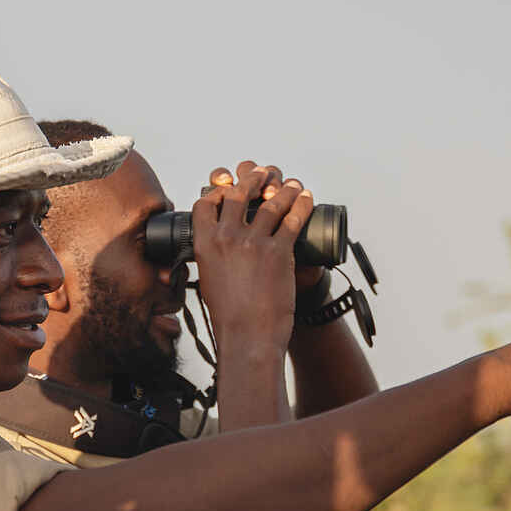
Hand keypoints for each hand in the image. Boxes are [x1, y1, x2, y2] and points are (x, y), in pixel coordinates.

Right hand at [191, 160, 310, 356]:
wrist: (248, 336)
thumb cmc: (228, 316)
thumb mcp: (209, 281)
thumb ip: (212, 260)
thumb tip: (214, 251)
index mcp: (204, 245)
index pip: (205, 204)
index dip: (218, 192)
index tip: (229, 189)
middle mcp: (226, 238)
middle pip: (238, 194)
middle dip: (253, 179)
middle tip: (264, 174)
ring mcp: (253, 243)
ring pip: (270, 203)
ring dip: (284, 188)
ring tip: (292, 184)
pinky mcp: (278, 252)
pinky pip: (293, 220)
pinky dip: (302, 205)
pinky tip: (306, 198)